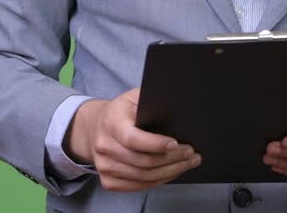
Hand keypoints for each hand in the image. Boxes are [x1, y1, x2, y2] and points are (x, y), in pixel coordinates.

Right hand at [65, 87, 201, 191]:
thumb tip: (178, 105)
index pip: (133, 139)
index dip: (156, 144)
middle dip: (173, 159)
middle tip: (191, 153)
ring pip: (144, 177)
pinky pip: (138, 187)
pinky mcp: (108, 181)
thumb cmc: (121, 112)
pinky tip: (172, 172)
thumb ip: (151, 100)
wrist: (95, 128)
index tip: (176, 143)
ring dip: (171, 172)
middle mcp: (104, 146)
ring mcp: (104, 166)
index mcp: (111, 122)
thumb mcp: (133, 98)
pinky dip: (159, 181)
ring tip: (187, 163)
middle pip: (143, 162)